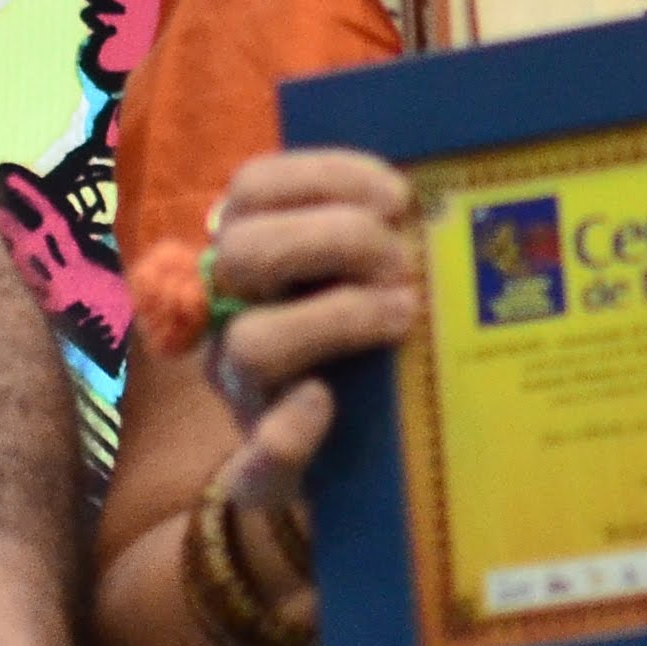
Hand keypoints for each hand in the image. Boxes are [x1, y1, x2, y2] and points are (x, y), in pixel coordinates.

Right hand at [172, 148, 420, 566]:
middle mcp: (233, 314)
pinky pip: (255, 458)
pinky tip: (321, 407)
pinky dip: (287, 435)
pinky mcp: (262, 467)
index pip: (256, 186)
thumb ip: (378, 224)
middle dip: (334, 241)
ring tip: (402, 315)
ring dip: (333, 319)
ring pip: (249, 343)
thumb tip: (413, 198)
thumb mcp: (366, 269)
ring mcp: (243, 391)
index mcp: (256, 255)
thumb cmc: (366, 334)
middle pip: (245, 251)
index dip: (325, 178)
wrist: (352, 450)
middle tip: (401, 262)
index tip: (397, 195)